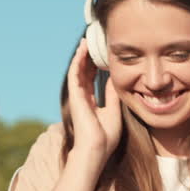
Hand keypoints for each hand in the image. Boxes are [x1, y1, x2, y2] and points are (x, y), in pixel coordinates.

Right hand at [67, 37, 121, 161]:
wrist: (96, 149)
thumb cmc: (105, 137)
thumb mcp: (114, 111)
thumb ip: (112, 94)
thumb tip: (115, 79)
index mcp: (90, 103)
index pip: (91, 80)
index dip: (95, 67)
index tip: (101, 56)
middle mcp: (82, 98)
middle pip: (83, 73)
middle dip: (87, 59)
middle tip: (92, 43)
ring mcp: (77, 96)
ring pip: (78, 71)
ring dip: (81, 56)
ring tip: (86, 41)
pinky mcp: (75, 95)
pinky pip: (75, 74)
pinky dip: (78, 61)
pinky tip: (83, 50)